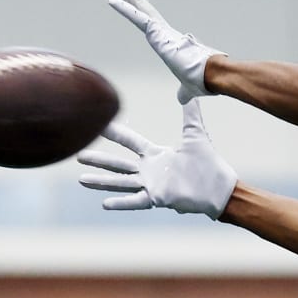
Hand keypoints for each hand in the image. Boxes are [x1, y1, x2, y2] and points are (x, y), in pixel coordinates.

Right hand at [77, 98, 237, 217]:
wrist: (219, 188)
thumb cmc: (209, 164)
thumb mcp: (196, 135)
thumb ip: (191, 115)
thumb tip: (192, 94)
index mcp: (156, 155)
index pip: (131, 142)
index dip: (116, 134)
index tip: (99, 126)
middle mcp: (150, 170)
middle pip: (118, 164)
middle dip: (98, 160)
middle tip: (78, 155)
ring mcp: (152, 185)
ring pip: (121, 183)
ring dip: (101, 182)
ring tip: (82, 179)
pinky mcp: (158, 199)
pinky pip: (136, 201)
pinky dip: (121, 203)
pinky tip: (104, 203)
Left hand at [107, 0, 220, 96]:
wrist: (212, 73)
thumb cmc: (202, 79)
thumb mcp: (188, 88)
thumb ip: (183, 92)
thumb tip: (182, 100)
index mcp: (171, 43)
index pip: (154, 25)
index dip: (145, 15)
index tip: (139, 5)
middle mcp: (166, 33)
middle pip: (146, 11)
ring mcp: (161, 31)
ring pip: (141, 9)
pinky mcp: (157, 32)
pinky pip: (136, 17)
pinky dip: (123, 8)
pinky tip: (110, 0)